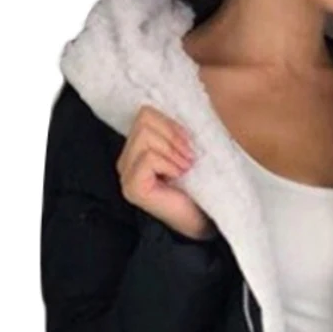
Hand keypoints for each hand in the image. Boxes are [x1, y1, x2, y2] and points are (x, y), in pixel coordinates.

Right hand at [117, 104, 217, 241]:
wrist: (206, 223)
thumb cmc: (200, 189)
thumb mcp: (188, 152)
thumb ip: (177, 133)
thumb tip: (185, 108)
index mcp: (138, 149)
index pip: (145, 114)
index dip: (170, 124)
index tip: (189, 143)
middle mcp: (126, 161)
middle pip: (144, 121)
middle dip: (172, 136)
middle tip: (189, 158)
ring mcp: (126, 176)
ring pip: (145, 136)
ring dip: (172, 151)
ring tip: (185, 168)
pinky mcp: (133, 188)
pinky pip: (148, 158)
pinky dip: (168, 164)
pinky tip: (178, 178)